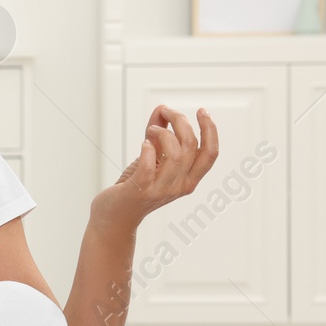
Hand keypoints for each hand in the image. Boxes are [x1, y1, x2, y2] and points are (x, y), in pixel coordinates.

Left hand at [92, 105, 219, 228]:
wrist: (115, 217)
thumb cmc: (135, 186)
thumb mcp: (152, 158)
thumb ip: (159, 135)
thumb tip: (162, 108)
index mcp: (188, 179)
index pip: (210, 154)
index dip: (211, 130)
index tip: (202, 111)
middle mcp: (179, 186)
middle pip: (192, 147)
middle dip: (180, 121)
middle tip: (166, 112)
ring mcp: (160, 190)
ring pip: (176, 155)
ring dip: (163, 134)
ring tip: (151, 130)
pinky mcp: (140, 191)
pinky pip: (149, 167)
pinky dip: (147, 149)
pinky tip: (143, 144)